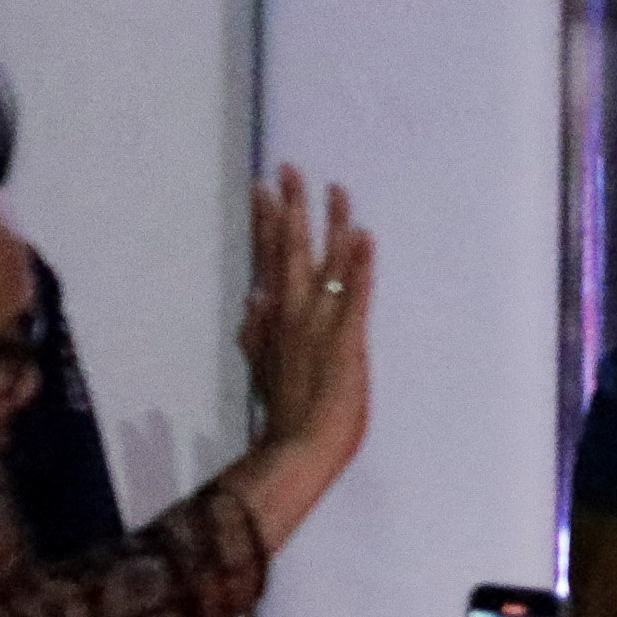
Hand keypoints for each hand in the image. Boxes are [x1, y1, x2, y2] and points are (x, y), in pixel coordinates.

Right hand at [229, 171, 372, 552]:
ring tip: (335, 188)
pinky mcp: (345, 341)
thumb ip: (256, 333)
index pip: (268, 259)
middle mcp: (292, 314)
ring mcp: (317, 325)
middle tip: (290, 168)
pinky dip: (359, 266)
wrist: (300, 447)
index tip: (264, 187)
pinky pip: (354, 296)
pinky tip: (365, 238)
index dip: (267, 222)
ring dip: (330, 224)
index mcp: (274, 318)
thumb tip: (251, 297)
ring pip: (323, 264)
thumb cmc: (288, 412)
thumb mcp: (263, 367)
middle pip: (289, 250)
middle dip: (291, 207)